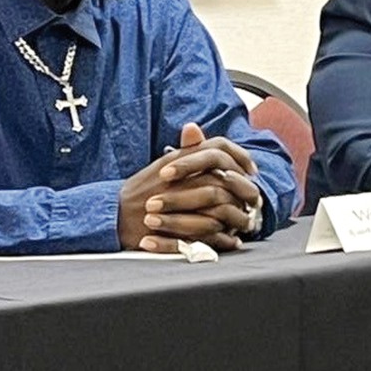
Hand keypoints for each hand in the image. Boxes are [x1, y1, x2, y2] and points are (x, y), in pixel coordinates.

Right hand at [117, 123, 260, 252]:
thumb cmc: (142, 190)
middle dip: (243, 192)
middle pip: (223, 181)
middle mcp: (179, 178)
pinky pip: (206, 234)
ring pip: (218, 208)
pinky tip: (232, 241)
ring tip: (246, 223)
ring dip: (236, 217)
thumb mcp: (163, 164)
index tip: (252, 169)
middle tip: (255, 200)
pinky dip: (223, 239)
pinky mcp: (173, 228)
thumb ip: (184, 149)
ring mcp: (176, 204)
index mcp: (178, 160)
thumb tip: (197, 129)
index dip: (239, 156)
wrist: (115, 215)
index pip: (217, 148)